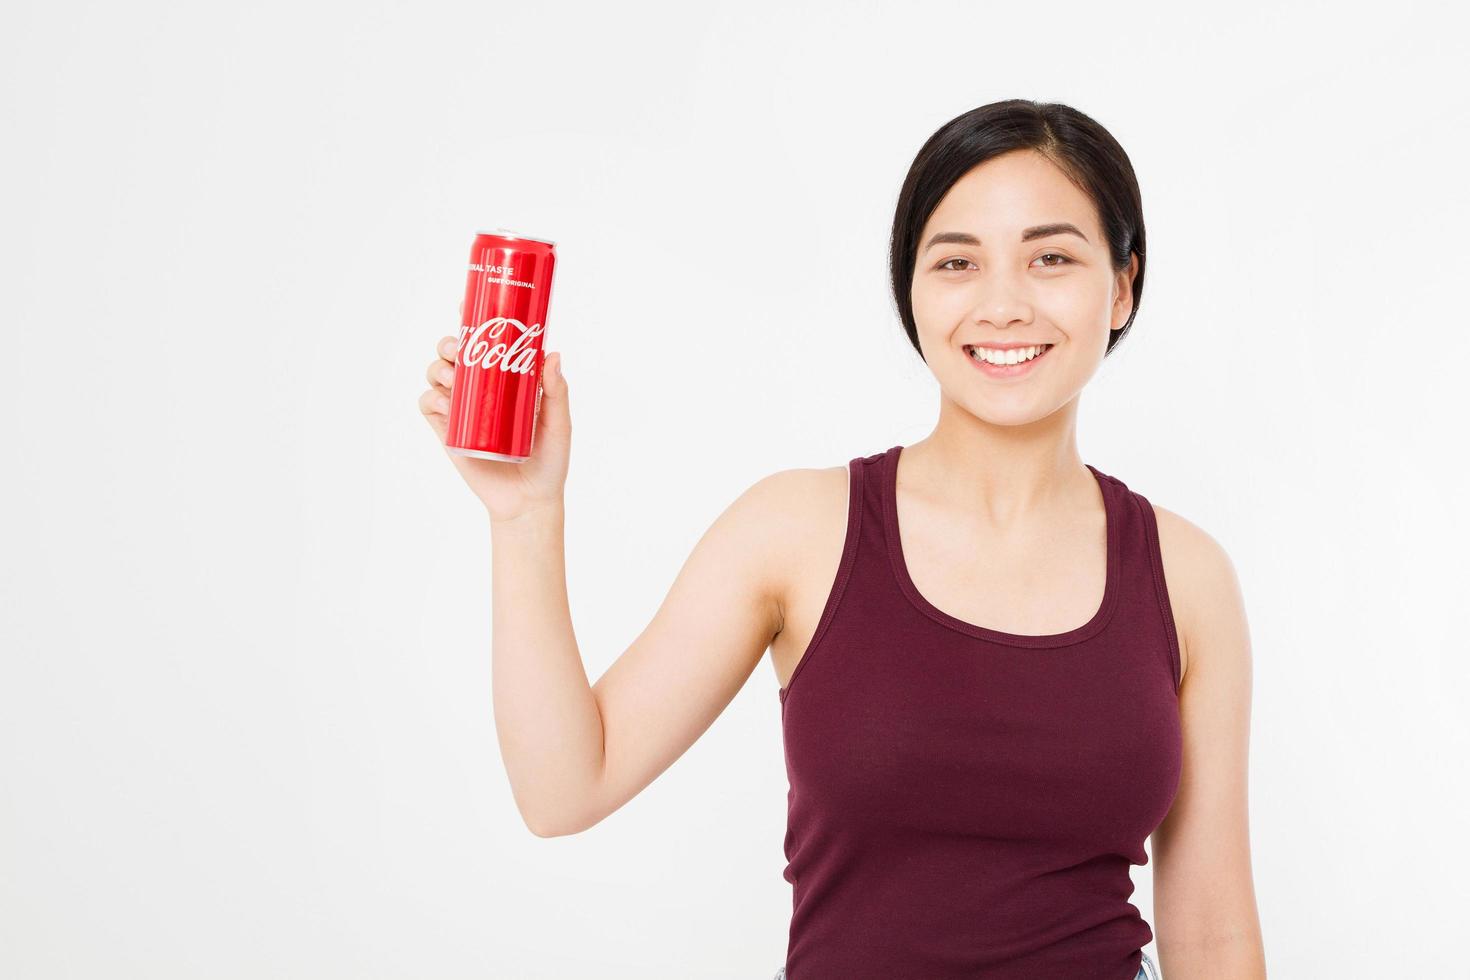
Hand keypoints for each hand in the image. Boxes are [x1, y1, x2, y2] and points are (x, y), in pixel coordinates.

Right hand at [419, 299, 570, 522]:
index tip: (465, 303)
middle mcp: (480, 387)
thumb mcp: (559, 424)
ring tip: (454, 378)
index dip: (473, 318)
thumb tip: (552, 354)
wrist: (528, 500)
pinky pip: (428, 405)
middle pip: (453, 351)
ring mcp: (462, 408)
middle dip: (449, 342)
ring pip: (436, 373)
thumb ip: (557, 391)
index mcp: (506, 377)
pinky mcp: (447, 431)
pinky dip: (432, 399)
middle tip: (459, 350)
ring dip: (439, 367)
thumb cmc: (550, 460)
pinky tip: (446, 405)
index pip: (486, 340)